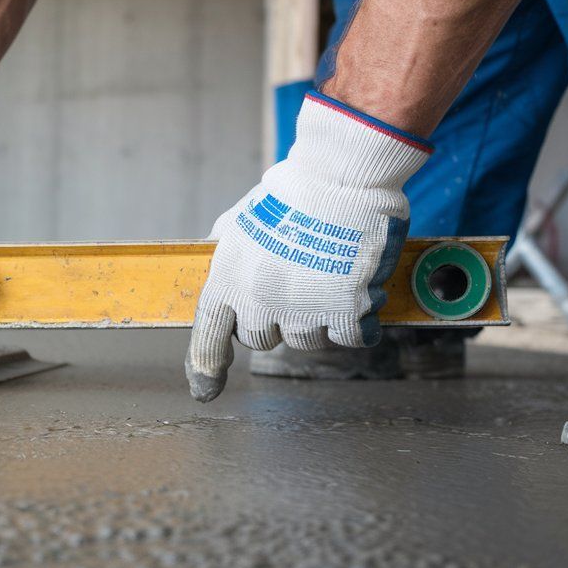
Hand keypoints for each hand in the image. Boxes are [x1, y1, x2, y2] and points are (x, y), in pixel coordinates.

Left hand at [186, 91, 431, 401]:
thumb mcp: (241, 220)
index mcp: (228, 279)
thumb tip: (213, 257)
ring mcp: (302, 310)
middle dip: (279, 319)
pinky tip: (363, 292)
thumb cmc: (293, 193)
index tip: (204, 389)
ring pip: (309, 340)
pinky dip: (362, 322)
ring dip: (322, 318)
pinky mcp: (345, 312)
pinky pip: (353, 337)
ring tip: (332, 274)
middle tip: (299, 284)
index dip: (205, 366)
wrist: (340, 178)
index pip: (208, 334)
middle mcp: (258, 301)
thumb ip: (226, 249)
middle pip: (263, 340)